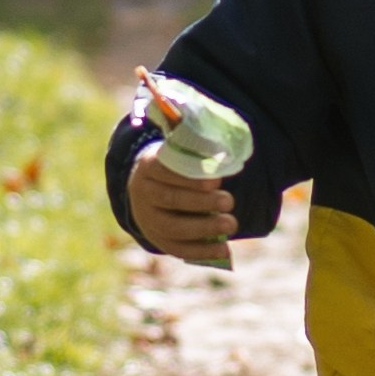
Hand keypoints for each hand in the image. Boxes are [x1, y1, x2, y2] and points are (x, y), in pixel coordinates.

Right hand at [126, 77, 241, 263]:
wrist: (146, 194)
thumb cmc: (173, 168)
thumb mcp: (176, 151)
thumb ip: (190, 140)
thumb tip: (212, 124)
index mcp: (147, 169)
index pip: (166, 173)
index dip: (191, 177)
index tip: (216, 179)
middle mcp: (143, 196)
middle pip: (171, 201)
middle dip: (202, 202)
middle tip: (229, 201)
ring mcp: (148, 221)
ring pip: (175, 227)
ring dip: (205, 227)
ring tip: (231, 222)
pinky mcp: (159, 241)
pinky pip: (180, 249)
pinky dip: (203, 251)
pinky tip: (225, 249)